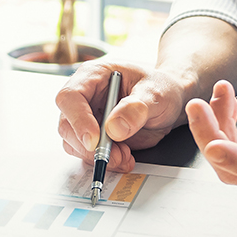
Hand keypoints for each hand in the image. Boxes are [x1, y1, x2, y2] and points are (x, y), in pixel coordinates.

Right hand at [56, 60, 187, 171]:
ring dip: (97, 156)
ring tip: (125, 157)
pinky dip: (103, 161)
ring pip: (73, 142)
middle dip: (89, 146)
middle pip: (67, 123)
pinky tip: (123, 158)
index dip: (78, 119)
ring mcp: (87, 116)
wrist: (170, 102)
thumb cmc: (161, 89)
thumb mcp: (156, 94)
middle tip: (116, 156)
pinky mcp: (93, 135)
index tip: (94, 140)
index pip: (70, 96)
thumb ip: (136, 109)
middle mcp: (85, 95)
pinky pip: (86, 153)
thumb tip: (113, 128)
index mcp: (94, 75)